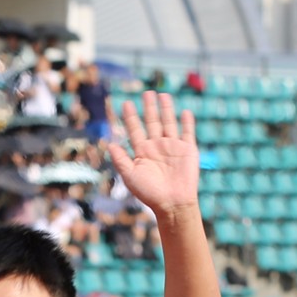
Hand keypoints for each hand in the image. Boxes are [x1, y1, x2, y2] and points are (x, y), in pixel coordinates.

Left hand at [108, 91, 199, 216]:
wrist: (172, 203)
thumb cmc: (149, 193)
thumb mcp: (130, 176)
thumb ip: (120, 159)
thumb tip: (109, 143)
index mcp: (142, 152)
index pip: (135, 130)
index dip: (130, 117)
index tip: (126, 104)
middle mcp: (157, 147)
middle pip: (152, 122)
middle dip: (149, 108)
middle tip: (146, 93)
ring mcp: (172, 146)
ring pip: (168, 123)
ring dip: (166, 109)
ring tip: (162, 95)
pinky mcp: (187, 150)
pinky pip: (187, 132)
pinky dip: (186, 122)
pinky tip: (184, 111)